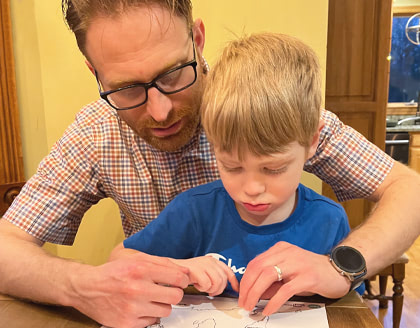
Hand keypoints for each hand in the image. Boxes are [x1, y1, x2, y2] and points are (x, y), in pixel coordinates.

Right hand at [68, 251, 189, 327]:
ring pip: (165, 311)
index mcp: (141, 270)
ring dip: (161, 305)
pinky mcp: (127, 323)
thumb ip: (162, 263)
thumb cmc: (113, 272)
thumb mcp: (137, 259)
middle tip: (166, 291)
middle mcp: (137, 289)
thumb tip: (184, 271)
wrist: (87, 288)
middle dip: (174, 293)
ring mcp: (132, 308)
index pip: (177, 278)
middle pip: (175, 297)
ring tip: (149, 298)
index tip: (179, 282)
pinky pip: (152, 321)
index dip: (182, 280)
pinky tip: (139, 306)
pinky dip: (148, 314)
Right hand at [172, 256, 238, 295]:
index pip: (228, 271)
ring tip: (202, 287)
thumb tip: (224, 285)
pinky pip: (206, 284)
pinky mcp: (197, 269)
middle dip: (217, 289)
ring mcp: (203, 264)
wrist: (173, 269)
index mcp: (213, 261)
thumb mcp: (204, 271)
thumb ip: (214, 275)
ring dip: (209, 288)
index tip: (236, 289)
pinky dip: (201, 288)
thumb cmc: (188, 272)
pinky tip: (196, 284)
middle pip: (223, 280)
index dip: (234, 282)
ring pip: (216, 282)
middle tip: (210, 291)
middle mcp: (210, 261)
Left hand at [238, 241, 349, 315]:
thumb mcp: (289, 274)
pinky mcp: (308, 277)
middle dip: (247, 287)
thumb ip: (272, 282)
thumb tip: (254, 294)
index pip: (255, 262)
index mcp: (280, 249)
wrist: (339, 271)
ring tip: (250, 306)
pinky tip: (268, 310)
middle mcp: (287, 252)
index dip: (245, 279)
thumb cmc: (312, 273)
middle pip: (258, 267)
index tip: (240, 293)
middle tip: (243, 303)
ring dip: (255, 293)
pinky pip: (285, 289)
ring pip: (268, 275)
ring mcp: (298, 263)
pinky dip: (274, 301)